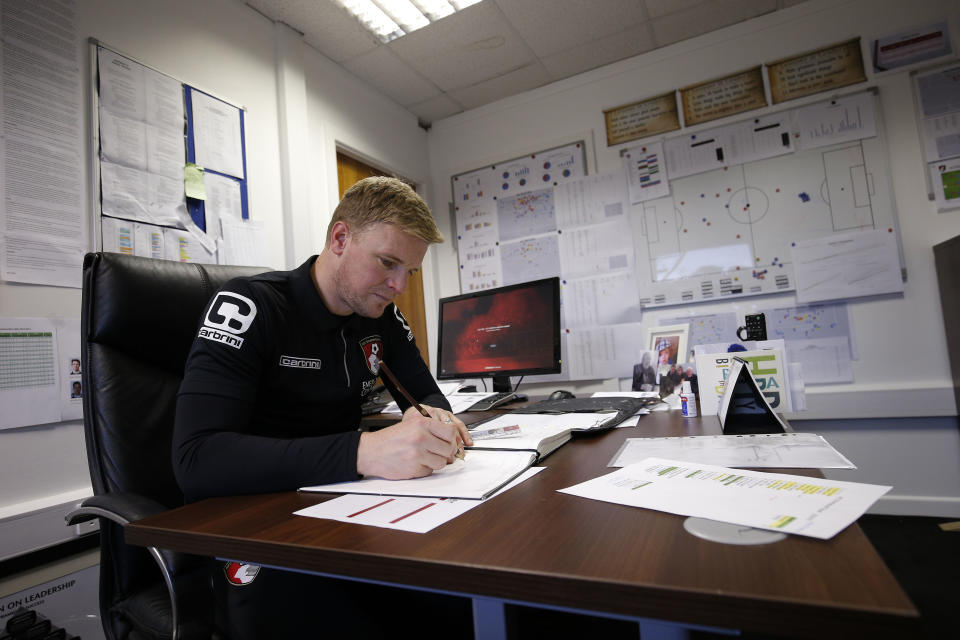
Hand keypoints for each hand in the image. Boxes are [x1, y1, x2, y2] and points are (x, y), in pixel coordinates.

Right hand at [356, 406, 471, 479]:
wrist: (370, 452)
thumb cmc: (389, 439)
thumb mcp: (410, 425)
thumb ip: (431, 429)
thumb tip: (451, 439)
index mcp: (421, 423)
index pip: (450, 431)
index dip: (451, 438)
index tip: (448, 441)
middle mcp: (421, 437)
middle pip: (449, 448)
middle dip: (445, 452)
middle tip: (436, 451)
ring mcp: (418, 454)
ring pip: (441, 462)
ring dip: (435, 462)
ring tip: (423, 457)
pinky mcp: (414, 468)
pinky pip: (430, 471)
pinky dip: (424, 469)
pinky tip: (414, 463)